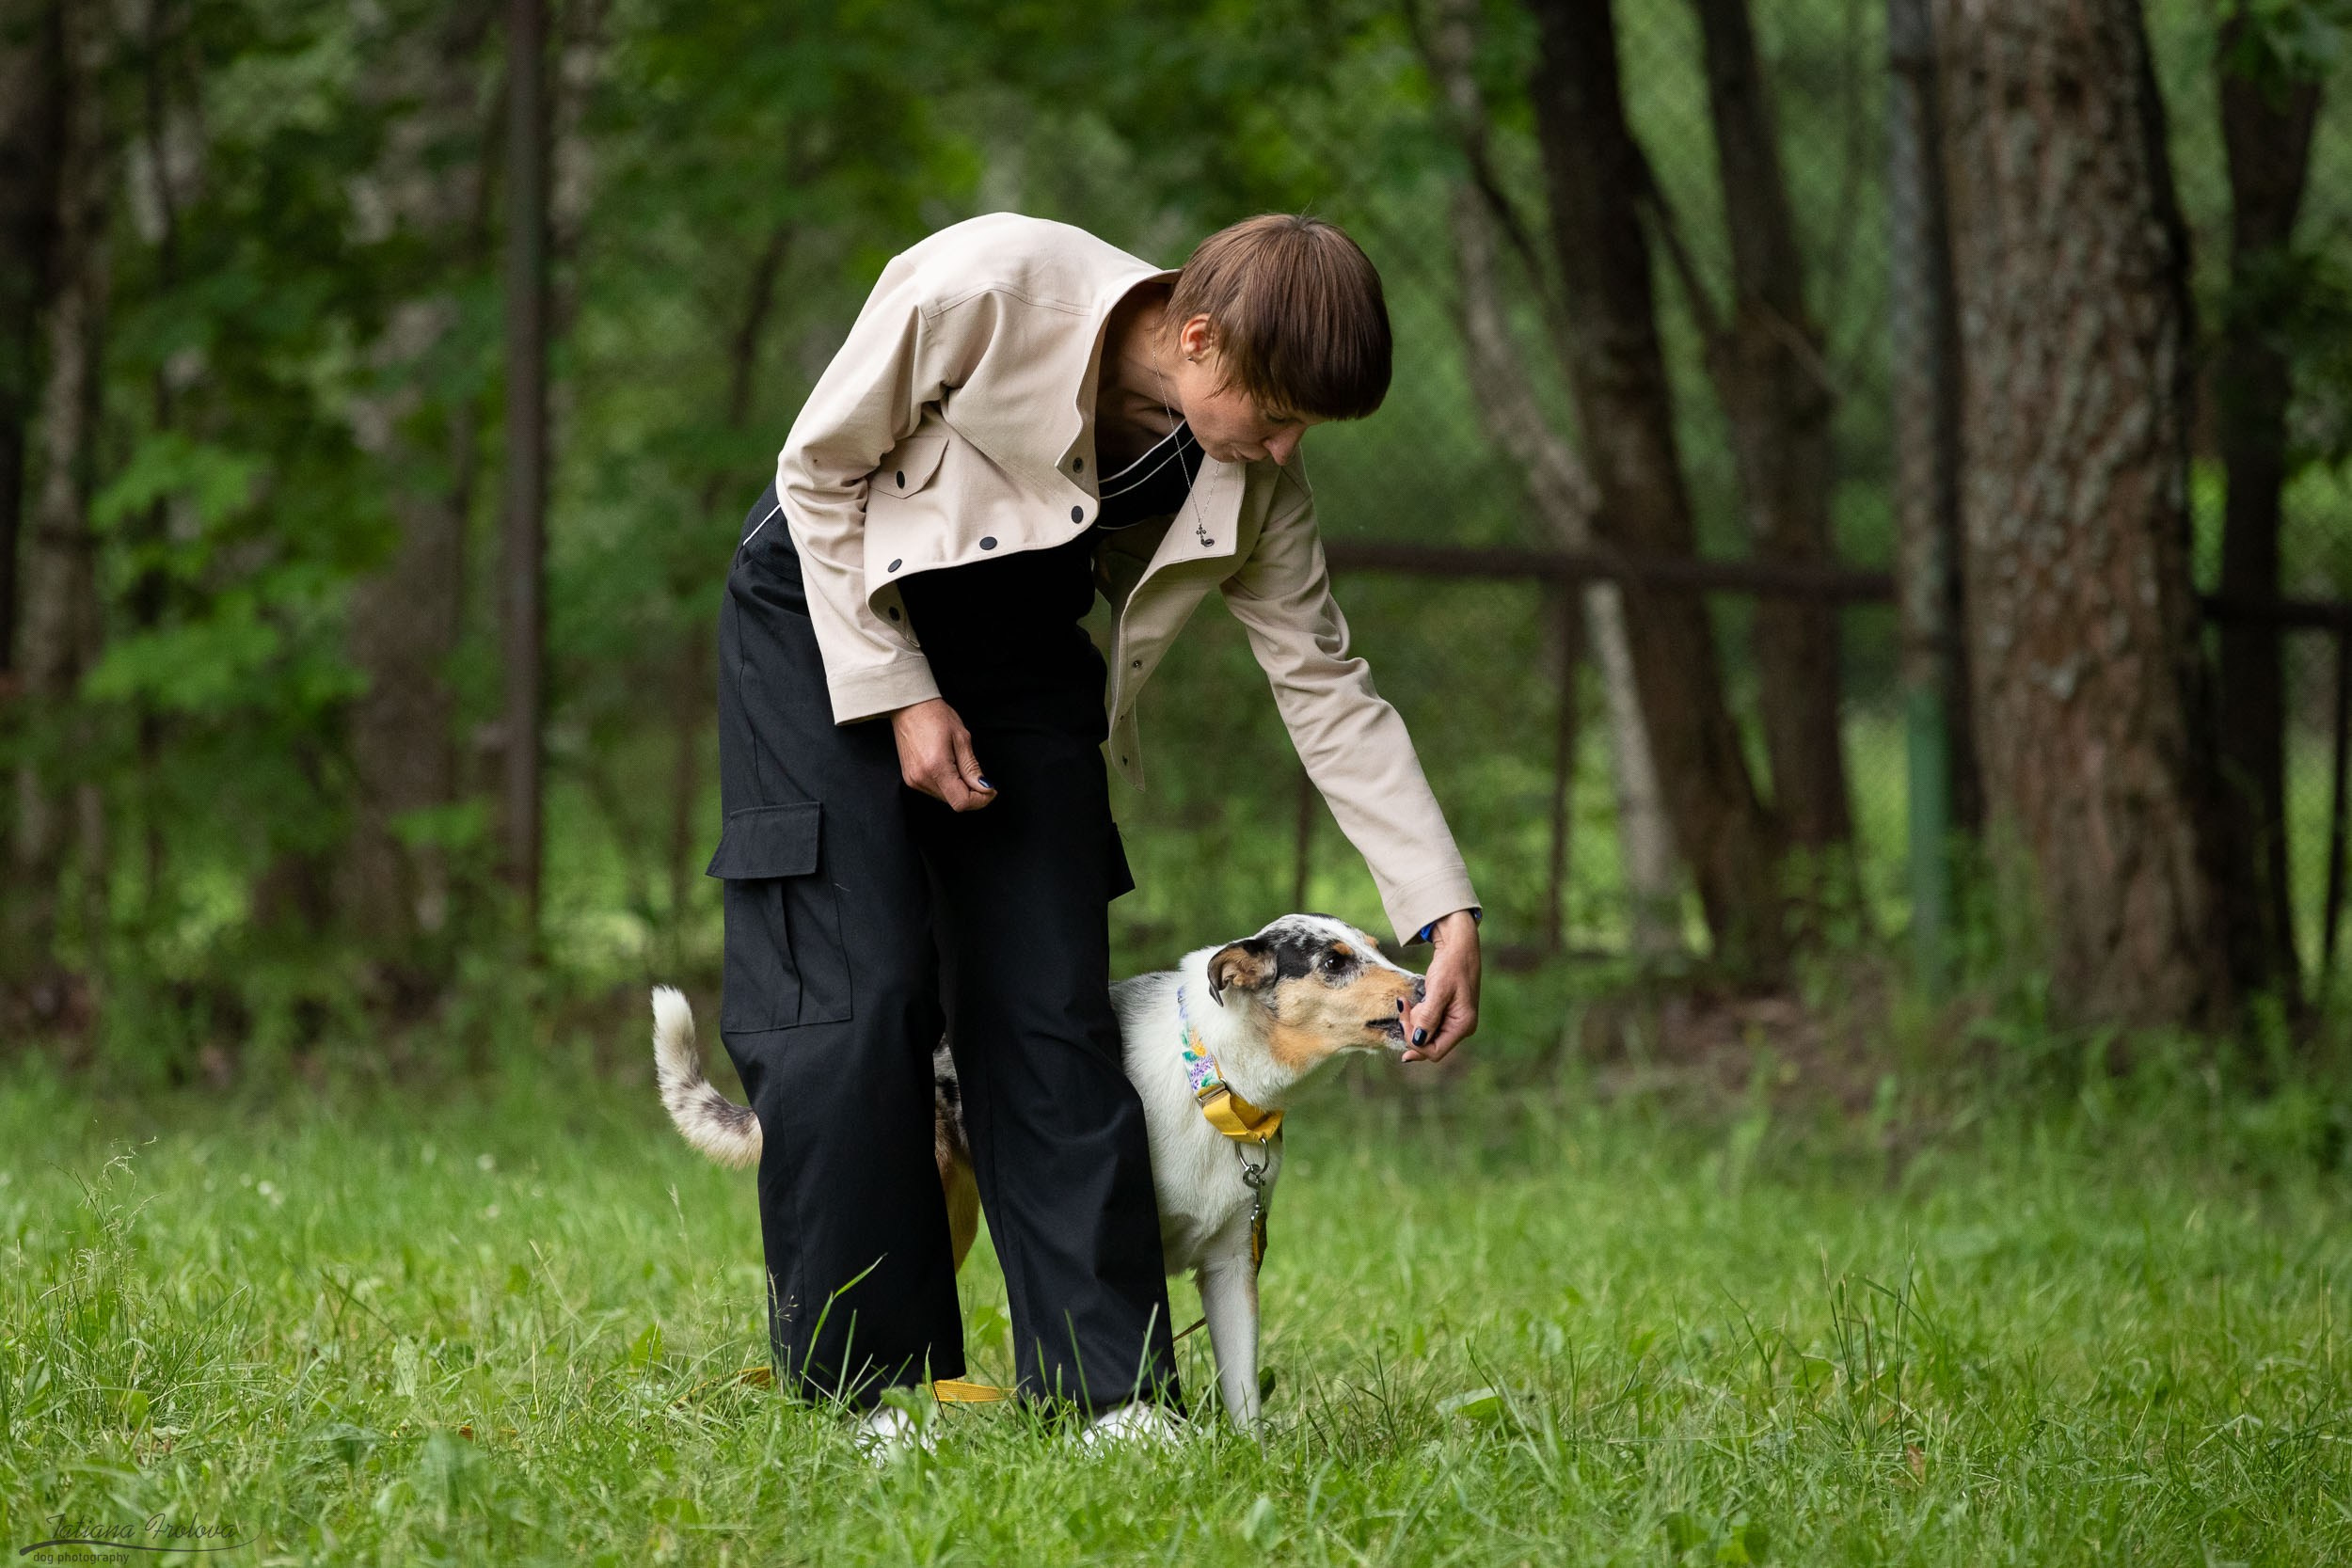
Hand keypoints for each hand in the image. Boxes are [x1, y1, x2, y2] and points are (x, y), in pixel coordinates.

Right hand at [891, 698, 995, 811]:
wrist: (909, 707)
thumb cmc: (935, 716)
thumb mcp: (962, 738)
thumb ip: (972, 768)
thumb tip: (985, 788)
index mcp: (936, 768)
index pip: (961, 802)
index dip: (980, 801)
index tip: (990, 790)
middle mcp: (922, 778)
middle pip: (954, 802)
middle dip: (972, 795)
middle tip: (980, 778)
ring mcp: (913, 780)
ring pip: (945, 798)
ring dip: (959, 790)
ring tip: (961, 766)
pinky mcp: (910, 779)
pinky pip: (935, 791)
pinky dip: (947, 785)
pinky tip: (950, 768)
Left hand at [1403, 909, 1479, 1062]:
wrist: (1458, 946)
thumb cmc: (1451, 965)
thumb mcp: (1439, 989)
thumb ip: (1429, 1017)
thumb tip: (1417, 1042)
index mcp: (1463, 1025)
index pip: (1434, 1051)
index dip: (1415, 1041)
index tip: (1404, 1019)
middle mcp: (1460, 1028)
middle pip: (1428, 1045)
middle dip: (1412, 1029)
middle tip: (1404, 1007)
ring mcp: (1453, 1022)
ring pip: (1424, 1035)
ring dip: (1413, 1021)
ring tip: (1410, 1001)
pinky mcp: (1446, 1015)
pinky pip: (1426, 1025)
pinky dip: (1416, 1016)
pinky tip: (1411, 1003)